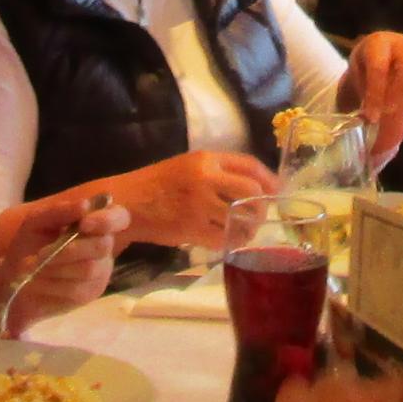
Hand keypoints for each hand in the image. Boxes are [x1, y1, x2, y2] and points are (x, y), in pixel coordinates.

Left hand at [0, 193, 129, 325]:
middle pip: (102, 246)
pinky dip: (52, 284)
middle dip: (70, 250)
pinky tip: (38, 281)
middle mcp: (103, 245)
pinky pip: (77, 288)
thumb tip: (85, 205)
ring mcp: (100, 271)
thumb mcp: (36, 222)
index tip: (84, 224)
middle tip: (41, 254)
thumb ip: (59, 211)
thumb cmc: (29, 245)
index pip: (119, 218)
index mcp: (94, 223)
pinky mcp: (90, 293)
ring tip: (34, 267)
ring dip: (56, 268)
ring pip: (88, 269)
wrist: (14, 280)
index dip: (107, 220)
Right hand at [100, 150, 277, 247]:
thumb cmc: (158, 184)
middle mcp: (205, 178)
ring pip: (240, 218)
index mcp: (206, 159)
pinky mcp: (190, 229)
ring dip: (248, 228)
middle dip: (261, 206)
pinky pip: (223, 238)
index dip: (269, 179)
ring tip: (245, 231)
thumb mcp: (188, 165)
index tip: (276, 190)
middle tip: (259, 216)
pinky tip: (230, 241)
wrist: (125, 203)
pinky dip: (231, 242)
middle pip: (252, 191)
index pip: (250, 165)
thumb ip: (218, 171)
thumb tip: (257, 185)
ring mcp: (198, 205)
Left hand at [341, 34, 402, 165]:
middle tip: (388, 110)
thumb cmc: (366, 72)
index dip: (376, 94)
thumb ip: (364, 95)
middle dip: (400, 95)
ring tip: (398, 105)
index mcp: (378, 43)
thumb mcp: (357, 79)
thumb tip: (369, 120)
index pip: (379, 67)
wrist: (382, 59)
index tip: (372, 116)